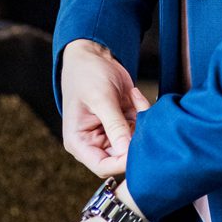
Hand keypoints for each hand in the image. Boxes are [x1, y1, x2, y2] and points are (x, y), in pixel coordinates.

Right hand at [60, 36, 142, 175]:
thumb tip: (127, 151)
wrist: (93, 55)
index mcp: (79, 142)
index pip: (103, 167)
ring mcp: (110, 136)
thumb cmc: (87, 73)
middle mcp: (94, 144)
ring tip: (133, 98)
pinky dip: (143, 114)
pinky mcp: (123, 126)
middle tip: (140, 115)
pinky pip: (140, 130)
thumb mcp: (101, 98)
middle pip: (122, 158)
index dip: (123, 163)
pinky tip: (134, 96)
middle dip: (136, 139)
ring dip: (141, 123)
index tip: (139, 147)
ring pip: (135, 144)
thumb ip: (115, 125)